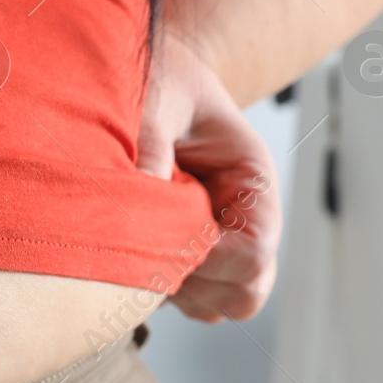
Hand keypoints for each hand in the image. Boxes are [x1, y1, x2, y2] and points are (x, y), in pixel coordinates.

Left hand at [136, 32, 282, 322]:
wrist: (149, 75)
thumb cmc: (162, 76)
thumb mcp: (159, 95)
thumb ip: (152, 142)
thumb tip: (141, 196)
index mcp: (252, 181)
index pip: (256, 252)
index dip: (210, 258)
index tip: (165, 235)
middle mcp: (242, 220)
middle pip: (245, 294)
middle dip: (196, 281)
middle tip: (149, 244)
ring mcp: (216, 244)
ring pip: (213, 307)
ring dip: (174, 288)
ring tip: (135, 241)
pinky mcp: (184, 256)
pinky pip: (181, 301)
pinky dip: (152, 289)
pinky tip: (126, 244)